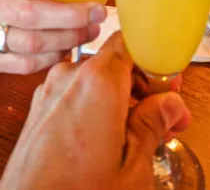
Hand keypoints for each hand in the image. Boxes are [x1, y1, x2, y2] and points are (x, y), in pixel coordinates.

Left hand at [0, 32, 190, 189]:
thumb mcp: (132, 168)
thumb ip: (153, 126)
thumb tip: (171, 104)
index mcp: (97, 82)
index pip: (129, 42)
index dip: (154, 58)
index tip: (171, 83)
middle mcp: (69, 77)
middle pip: (114, 63)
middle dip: (143, 86)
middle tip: (168, 117)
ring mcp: (50, 92)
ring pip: (94, 81)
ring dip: (120, 100)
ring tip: (141, 135)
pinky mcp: (38, 110)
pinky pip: (74, 96)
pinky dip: (95, 108)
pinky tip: (109, 139)